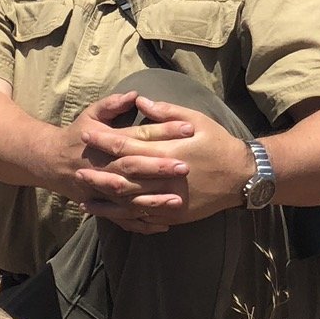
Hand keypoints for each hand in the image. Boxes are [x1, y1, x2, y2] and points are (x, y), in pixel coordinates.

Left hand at [76, 94, 254, 229]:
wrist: (243, 176)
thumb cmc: (219, 144)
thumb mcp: (198, 121)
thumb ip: (166, 112)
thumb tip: (139, 101)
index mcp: (168, 152)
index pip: (127, 146)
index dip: (104, 140)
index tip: (85, 134)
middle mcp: (165, 178)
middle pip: (123, 177)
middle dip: (98, 174)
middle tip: (76, 171)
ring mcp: (169, 199)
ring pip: (129, 202)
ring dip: (105, 200)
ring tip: (83, 196)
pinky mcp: (173, 214)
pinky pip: (143, 217)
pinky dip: (123, 216)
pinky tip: (108, 214)